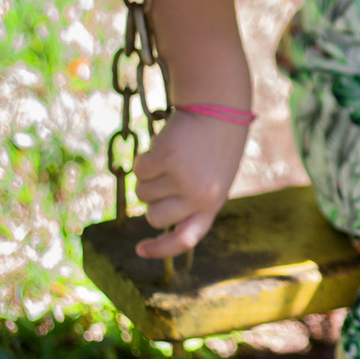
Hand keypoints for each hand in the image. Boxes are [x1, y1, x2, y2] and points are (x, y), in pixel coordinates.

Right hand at [134, 110, 248, 257]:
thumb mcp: (213, 179)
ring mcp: (182, 179)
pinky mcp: (166, 159)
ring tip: (173, 156)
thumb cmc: (215, 146)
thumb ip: (192, 202)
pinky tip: (165, 144)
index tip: (140, 250)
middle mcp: (198, 197)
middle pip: (154, 217)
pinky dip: (145, 158)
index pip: (185, 239)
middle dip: (153, 200)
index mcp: (212, 205)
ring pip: (143, 192)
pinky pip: (139, 170)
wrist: (220, 108)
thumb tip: (156, 220)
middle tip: (167, 177)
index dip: (160, 249)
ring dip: (149, 176)